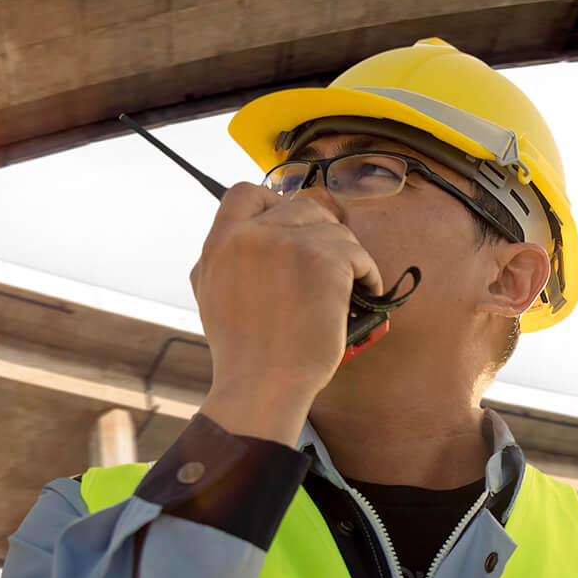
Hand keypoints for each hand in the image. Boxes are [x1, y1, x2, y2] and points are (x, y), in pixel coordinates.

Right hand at [190, 182, 382, 442]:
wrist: (261, 384)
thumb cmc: (241, 350)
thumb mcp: (210, 292)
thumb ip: (224, 256)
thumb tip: (243, 232)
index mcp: (220, 242)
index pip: (246, 192)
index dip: (272, 202)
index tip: (289, 225)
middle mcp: (250, 234)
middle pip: (297, 205)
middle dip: (318, 230)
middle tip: (329, 260)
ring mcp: (288, 242)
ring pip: (332, 228)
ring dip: (345, 254)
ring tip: (349, 284)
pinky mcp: (324, 258)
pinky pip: (357, 252)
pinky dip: (367, 273)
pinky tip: (365, 293)